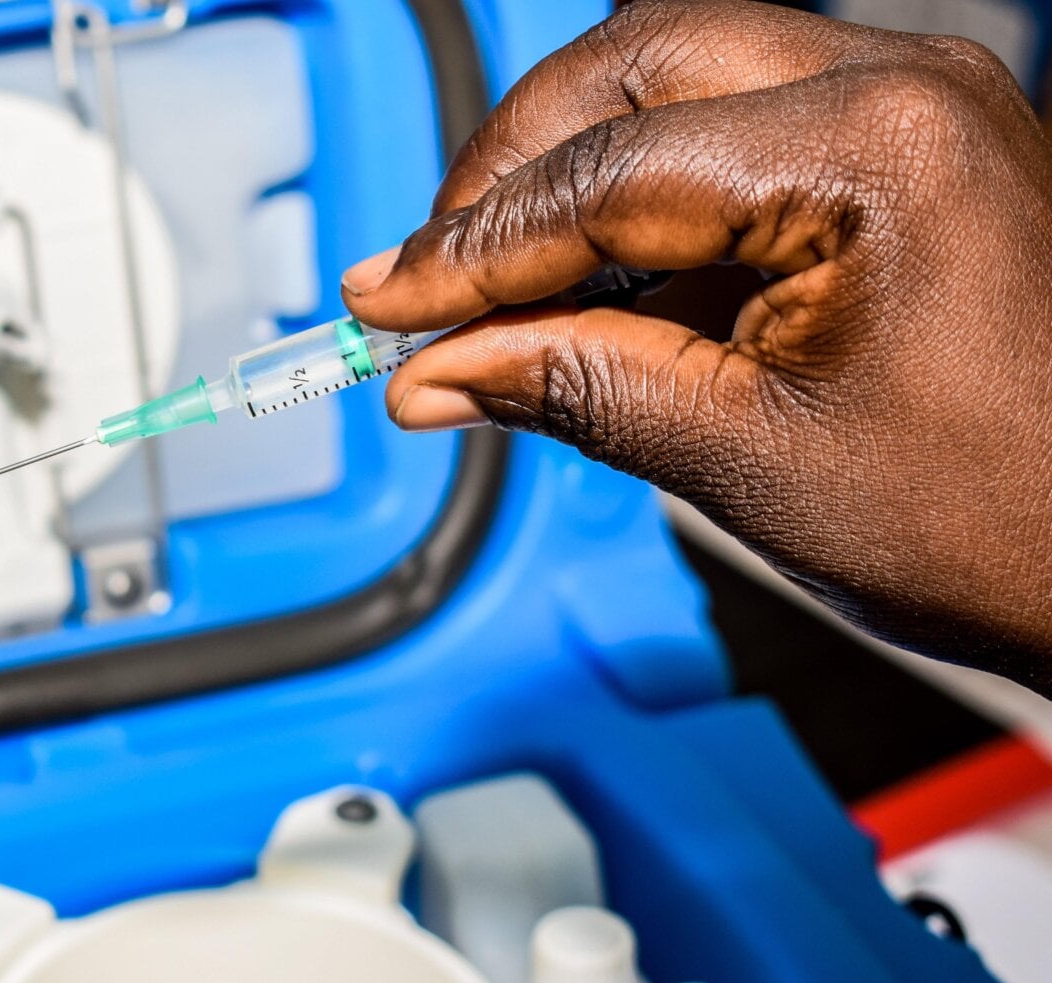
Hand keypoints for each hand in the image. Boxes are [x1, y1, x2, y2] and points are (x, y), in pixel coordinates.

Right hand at [343, 0, 1051, 689]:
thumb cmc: (1005, 521)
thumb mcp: (743, 459)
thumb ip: (569, 387)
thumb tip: (435, 369)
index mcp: (872, 148)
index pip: (605, 174)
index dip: (471, 249)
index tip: (386, 303)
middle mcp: (902, 88)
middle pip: (629, 67)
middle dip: (511, 171)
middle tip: (433, 276)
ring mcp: (916, 107)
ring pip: (676, 79)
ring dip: (572, 176)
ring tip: (500, 292)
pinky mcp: (912, 146)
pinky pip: (739, 129)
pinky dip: (645, 201)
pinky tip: (594, 291)